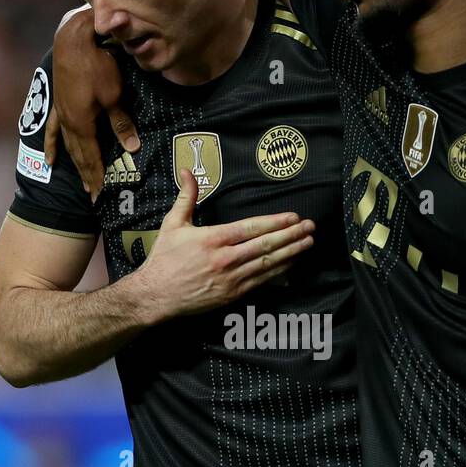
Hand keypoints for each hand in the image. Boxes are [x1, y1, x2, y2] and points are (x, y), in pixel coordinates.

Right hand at [44, 7, 140, 199]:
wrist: (72, 40)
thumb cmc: (97, 65)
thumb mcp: (114, 95)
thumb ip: (121, 123)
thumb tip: (133, 148)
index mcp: (82, 124)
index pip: (92, 157)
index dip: (97, 176)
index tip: (100, 195)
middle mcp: (69, 124)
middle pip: (80, 156)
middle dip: (88, 177)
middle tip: (94, 197)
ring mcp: (61, 115)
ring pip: (69, 147)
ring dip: (76, 165)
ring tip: (83, 183)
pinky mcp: (58, 105)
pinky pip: (54, 131)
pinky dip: (54, 146)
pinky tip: (50, 160)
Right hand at [131, 169, 314, 322]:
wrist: (155, 295)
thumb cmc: (164, 259)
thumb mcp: (173, 224)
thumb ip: (186, 197)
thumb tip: (186, 171)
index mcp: (213, 239)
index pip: (252, 228)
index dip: (276, 222)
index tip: (293, 216)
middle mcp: (225, 259)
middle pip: (265, 245)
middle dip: (291, 235)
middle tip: (310, 227)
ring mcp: (230, 279)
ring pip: (267, 264)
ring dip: (291, 253)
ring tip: (308, 243)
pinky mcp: (232, 295)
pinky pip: (261, 281)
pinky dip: (278, 272)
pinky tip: (291, 263)